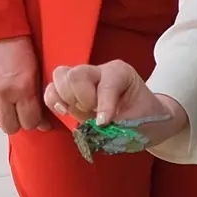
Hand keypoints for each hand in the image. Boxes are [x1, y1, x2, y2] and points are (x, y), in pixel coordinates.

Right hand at [0, 37, 49, 133]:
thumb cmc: (17, 47)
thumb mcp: (35, 71)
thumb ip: (38, 98)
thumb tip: (42, 124)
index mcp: (23, 88)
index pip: (30, 122)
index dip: (33, 121)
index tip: (33, 116)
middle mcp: (3, 94)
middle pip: (10, 127)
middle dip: (17, 121)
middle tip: (18, 112)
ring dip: (0, 117)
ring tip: (4, 105)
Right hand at [46, 62, 187, 141]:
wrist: (145, 121)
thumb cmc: (144, 120)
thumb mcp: (138, 122)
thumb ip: (116, 124)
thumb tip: (93, 125)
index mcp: (120, 73)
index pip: (105, 84)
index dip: (103, 106)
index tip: (104, 123)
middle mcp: (99, 70)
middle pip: (76, 74)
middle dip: (81, 99)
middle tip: (93, 113)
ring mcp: (83, 78)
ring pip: (60, 75)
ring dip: (66, 98)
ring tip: (80, 111)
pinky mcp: (70, 90)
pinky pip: (52, 89)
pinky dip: (53, 101)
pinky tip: (64, 111)